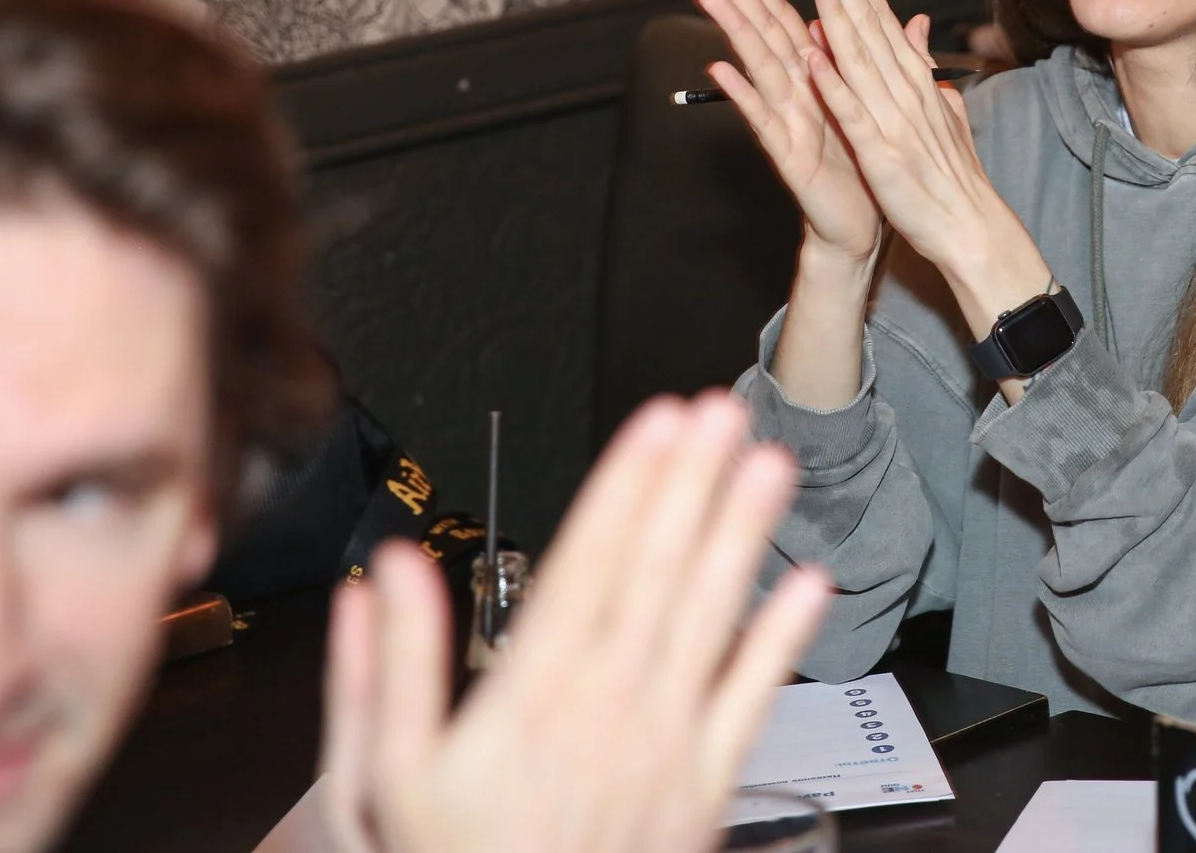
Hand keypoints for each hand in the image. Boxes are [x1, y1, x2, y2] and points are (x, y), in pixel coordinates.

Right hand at [322, 394, 830, 852]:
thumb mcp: (387, 776)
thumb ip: (386, 667)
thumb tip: (389, 570)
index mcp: (530, 695)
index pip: (588, 563)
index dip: (626, 485)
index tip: (656, 421)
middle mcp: (608, 708)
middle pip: (657, 571)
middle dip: (691, 482)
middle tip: (722, 409)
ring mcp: (664, 745)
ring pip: (710, 617)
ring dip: (741, 534)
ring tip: (769, 463)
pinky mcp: (704, 786)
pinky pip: (750, 702)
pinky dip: (782, 642)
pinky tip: (809, 586)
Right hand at [694, 0, 886, 265]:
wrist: (860, 224)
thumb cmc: (857, 164)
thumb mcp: (861, 104)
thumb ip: (848, 60)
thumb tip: (832, 18)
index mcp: (814, 79)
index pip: (782, 22)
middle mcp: (794, 95)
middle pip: (763, 35)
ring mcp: (788, 122)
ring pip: (759, 67)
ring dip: (734, 31)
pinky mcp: (789, 155)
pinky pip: (764, 121)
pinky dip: (743, 95)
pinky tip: (720, 70)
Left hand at [800, 0, 1049, 335]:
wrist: (972, 227)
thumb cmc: (954, 176)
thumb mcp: (945, 113)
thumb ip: (925, 69)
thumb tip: (915, 28)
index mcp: (918, 84)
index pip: (885, 22)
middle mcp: (908, 93)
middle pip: (873, 29)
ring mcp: (895, 121)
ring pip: (863, 60)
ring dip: (840, 17)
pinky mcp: (883, 154)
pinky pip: (854, 114)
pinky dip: (835, 84)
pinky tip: (815, 56)